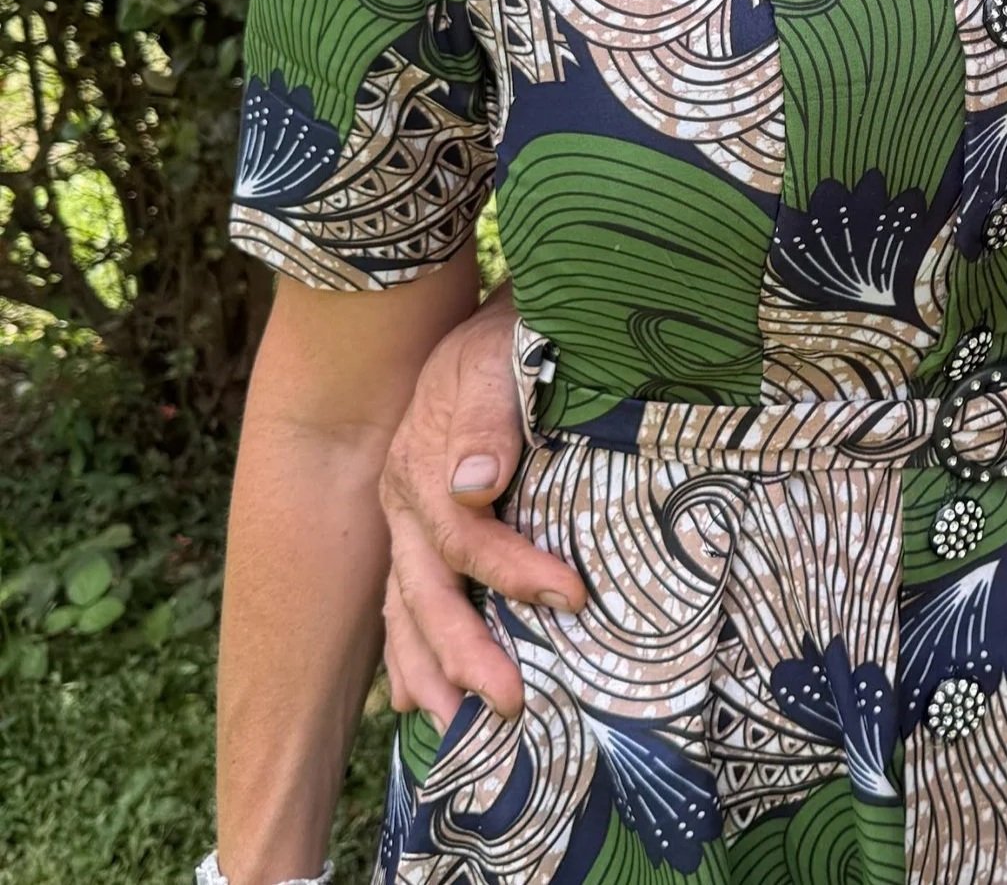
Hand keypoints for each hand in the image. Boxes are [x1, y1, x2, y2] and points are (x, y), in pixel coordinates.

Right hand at [375, 287, 584, 724]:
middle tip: (510, 701)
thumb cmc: (506, 336)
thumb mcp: (495, 356)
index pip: (468, 539)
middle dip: (465, 653)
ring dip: (428, 669)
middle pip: (425, 593)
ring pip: (404, 609)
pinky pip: (399, 602)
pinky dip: (405, 653)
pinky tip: (412, 698)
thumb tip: (476, 486)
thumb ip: (485, 417)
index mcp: (421, 466)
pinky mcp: (413, 525)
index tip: (573, 596)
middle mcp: (403, 502)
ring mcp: (402, 519)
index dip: (517, 573)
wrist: (491, 315)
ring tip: (454, 723)